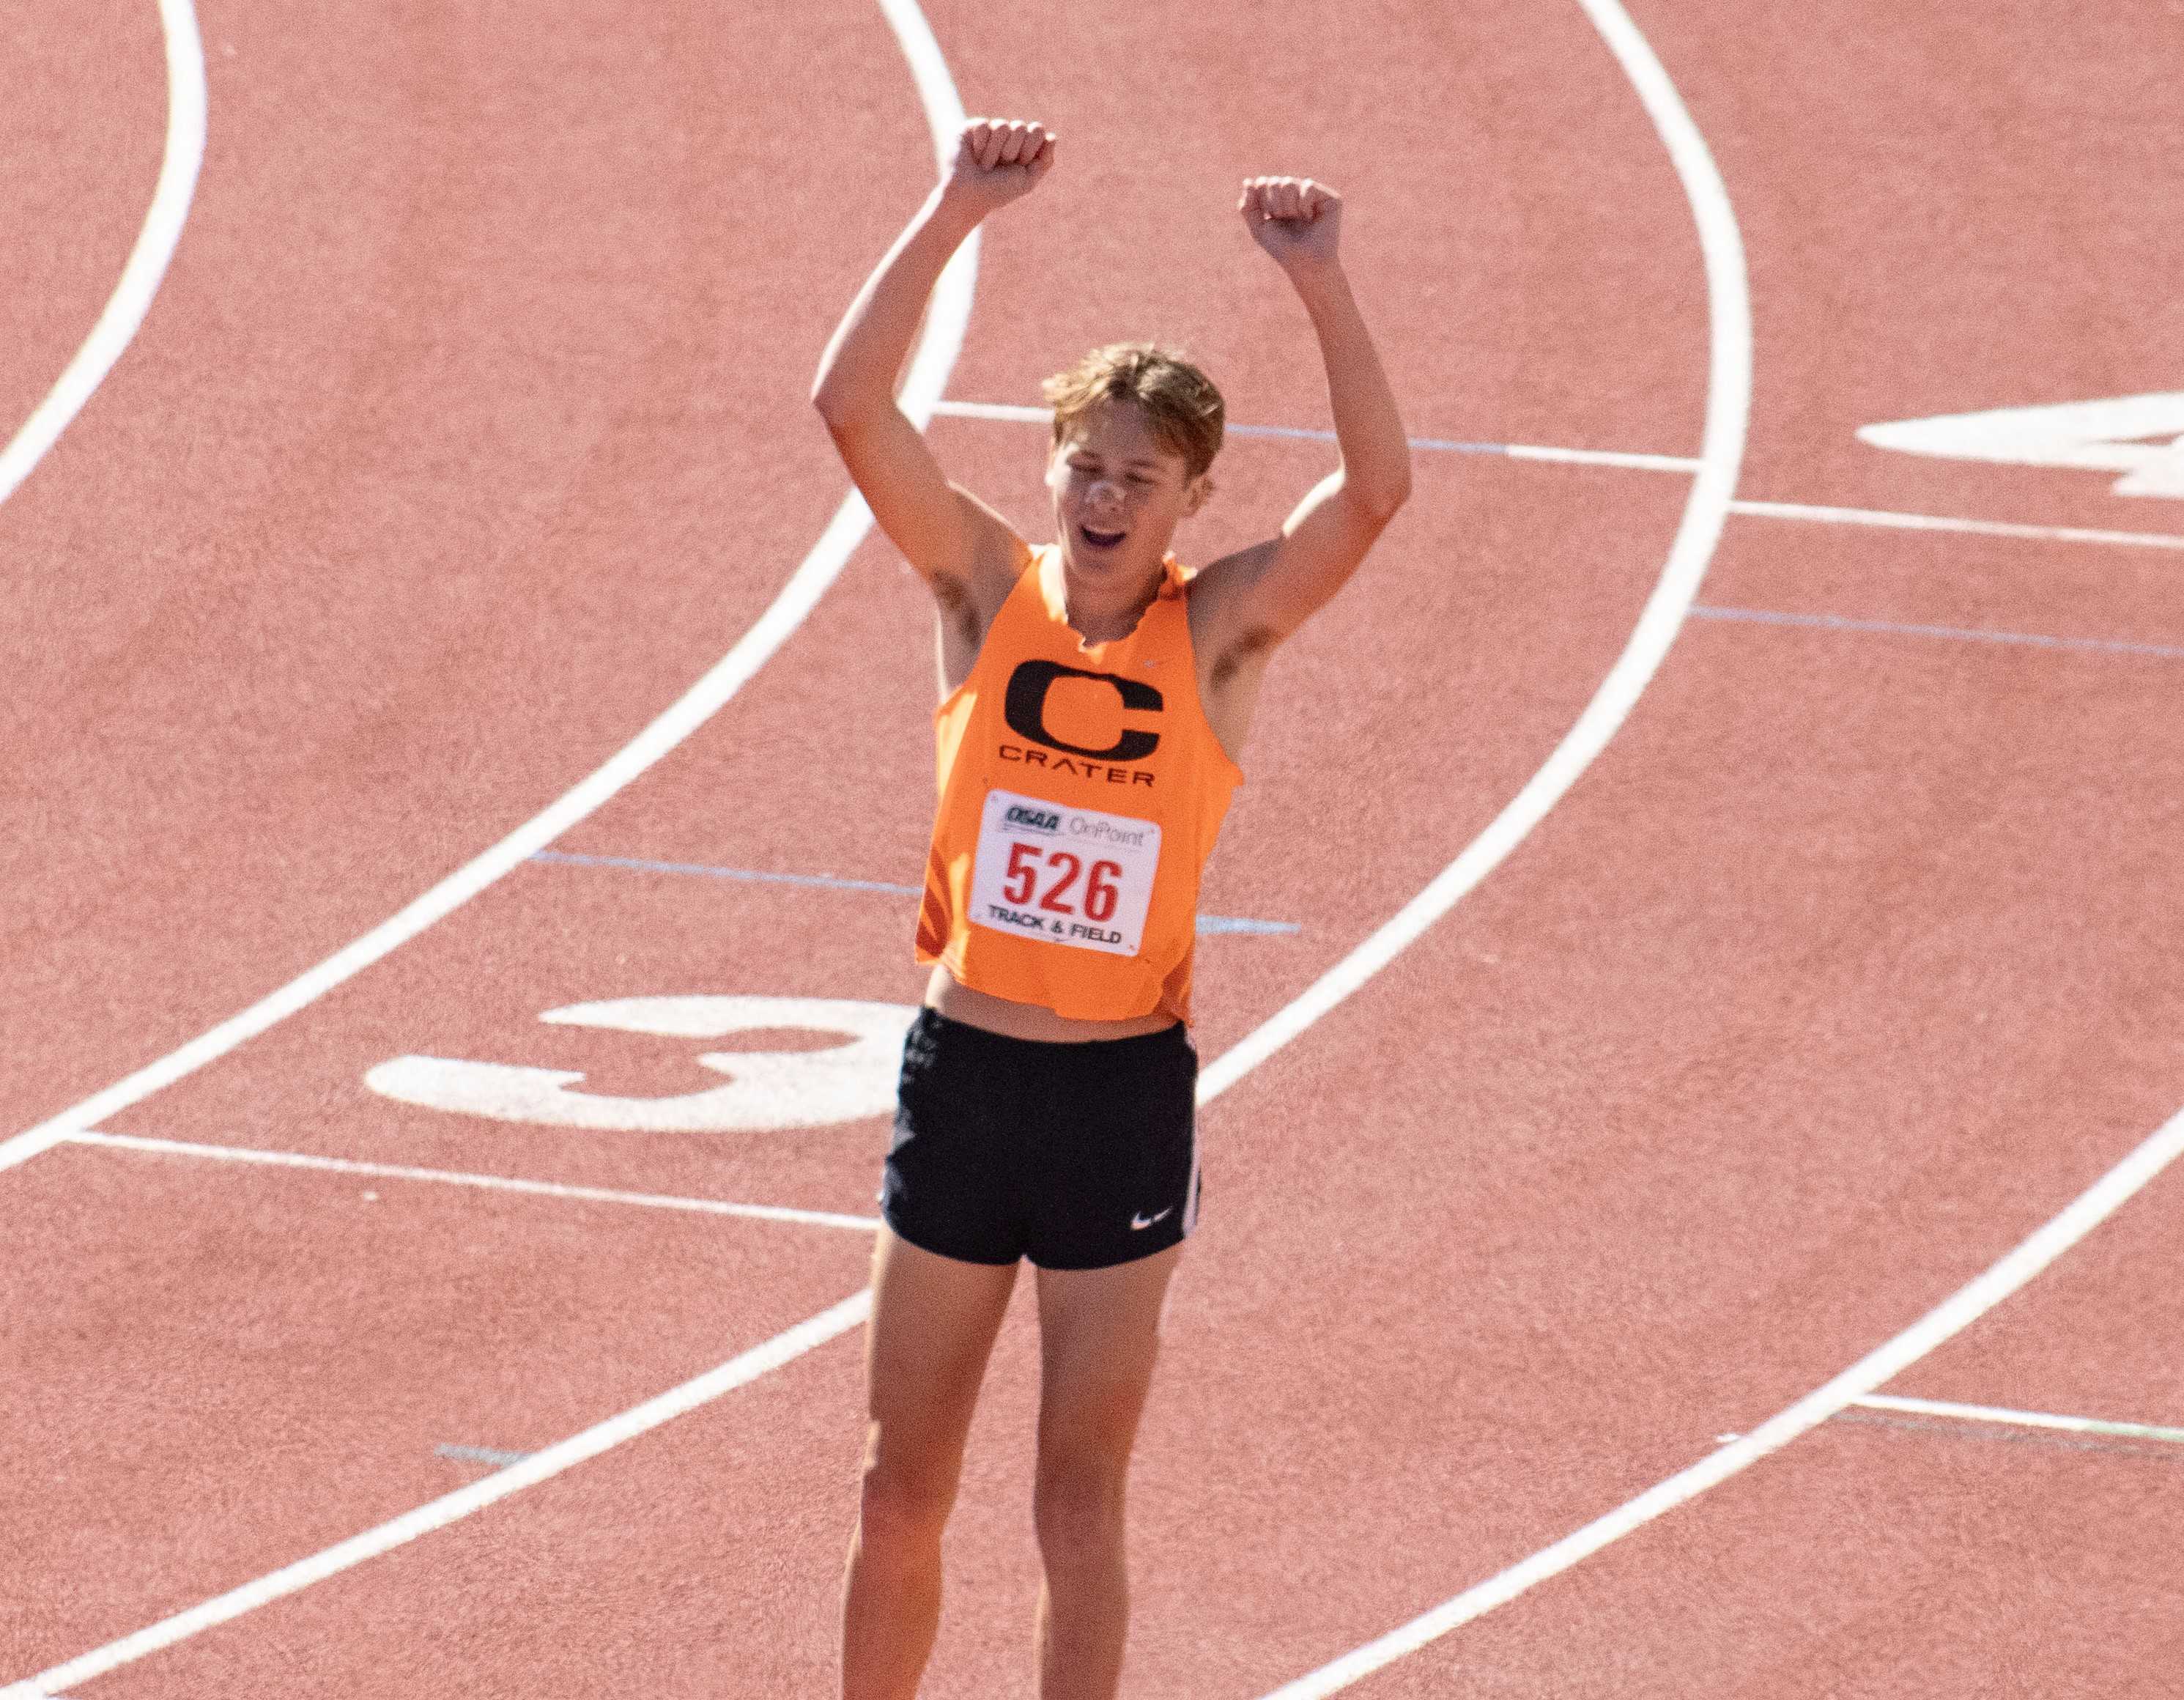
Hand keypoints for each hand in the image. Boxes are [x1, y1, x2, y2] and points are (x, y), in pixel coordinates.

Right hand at [941, 119, 1055, 215]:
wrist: (969, 196)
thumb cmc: (998, 191)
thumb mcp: (1027, 181)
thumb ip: (1044, 161)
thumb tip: (1053, 137)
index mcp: (1024, 146)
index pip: (1037, 130)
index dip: (1030, 149)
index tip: (1020, 165)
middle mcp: (1009, 136)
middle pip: (1020, 127)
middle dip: (1012, 151)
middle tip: (1000, 167)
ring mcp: (991, 130)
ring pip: (1002, 126)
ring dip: (995, 152)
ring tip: (985, 165)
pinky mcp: (973, 128)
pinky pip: (984, 126)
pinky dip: (981, 145)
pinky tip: (974, 155)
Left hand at [1239, 175, 1341, 272]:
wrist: (1305, 264)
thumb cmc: (1283, 249)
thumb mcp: (1259, 229)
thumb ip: (1248, 206)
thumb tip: (1247, 181)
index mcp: (1280, 198)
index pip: (1263, 183)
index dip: (1262, 202)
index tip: (1271, 219)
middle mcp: (1297, 192)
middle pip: (1274, 182)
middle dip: (1274, 206)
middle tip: (1286, 221)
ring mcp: (1314, 193)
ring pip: (1289, 183)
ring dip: (1288, 207)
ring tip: (1298, 220)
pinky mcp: (1330, 198)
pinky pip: (1308, 186)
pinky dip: (1304, 205)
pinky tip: (1311, 218)